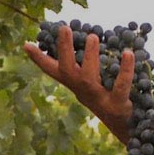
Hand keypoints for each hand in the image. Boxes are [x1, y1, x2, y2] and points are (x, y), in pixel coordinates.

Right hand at [23, 24, 135, 139]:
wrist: (126, 126)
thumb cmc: (109, 96)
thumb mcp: (95, 80)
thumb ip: (89, 62)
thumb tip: (89, 34)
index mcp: (76, 85)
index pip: (53, 71)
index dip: (39, 59)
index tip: (26, 44)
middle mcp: (83, 91)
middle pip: (67, 71)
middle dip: (64, 50)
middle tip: (64, 28)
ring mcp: (99, 99)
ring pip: (89, 79)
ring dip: (90, 56)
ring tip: (93, 36)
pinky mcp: (117, 105)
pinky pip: (120, 86)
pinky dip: (125, 70)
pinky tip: (127, 53)